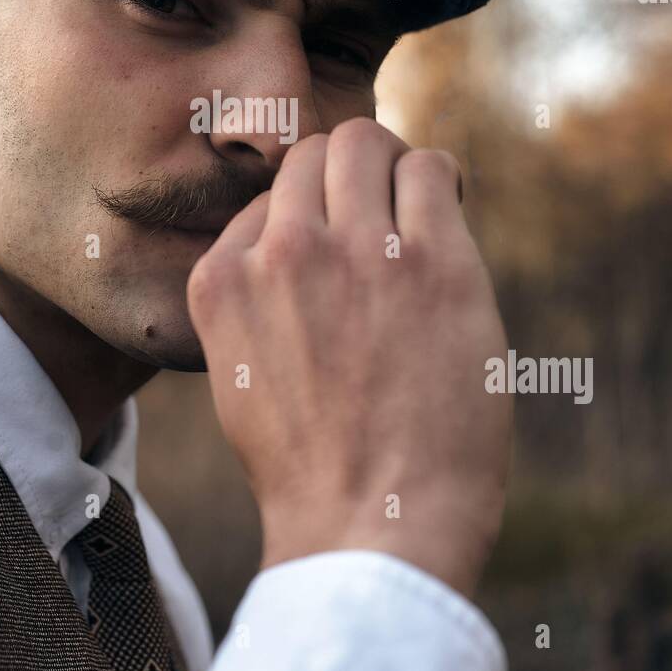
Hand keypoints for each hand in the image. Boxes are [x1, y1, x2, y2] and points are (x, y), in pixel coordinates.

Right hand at [186, 118, 511, 601]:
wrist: (371, 529)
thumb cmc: (312, 467)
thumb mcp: (241, 373)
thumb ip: (256, 299)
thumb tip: (296, 233)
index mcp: (221, 280)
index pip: (265, 198)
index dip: (306, 217)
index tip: (336, 246)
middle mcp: (280, 251)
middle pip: (310, 152)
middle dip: (346, 171)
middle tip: (380, 207)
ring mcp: (356, 251)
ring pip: (366, 141)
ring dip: (392, 166)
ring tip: (416, 206)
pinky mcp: (431, 260)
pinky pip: (431, 168)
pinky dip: (442, 178)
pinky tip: (450, 207)